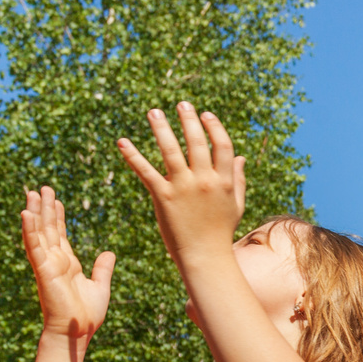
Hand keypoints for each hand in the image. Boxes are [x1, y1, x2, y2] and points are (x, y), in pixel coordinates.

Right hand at [21, 187, 114, 339]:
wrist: (77, 332)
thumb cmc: (86, 315)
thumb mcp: (100, 286)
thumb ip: (103, 269)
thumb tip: (110, 253)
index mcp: (67, 264)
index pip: (59, 235)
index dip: (57, 216)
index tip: (56, 200)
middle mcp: (54, 261)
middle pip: (47, 229)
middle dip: (44, 208)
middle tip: (42, 188)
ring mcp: (47, 265)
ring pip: (38, 233)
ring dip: (34, 213)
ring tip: (33, 193)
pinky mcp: (43, 270)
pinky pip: (34, 247)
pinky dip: (29, 230)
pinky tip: (26, 214)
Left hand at [115, 102, 247, 260]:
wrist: (205, 257)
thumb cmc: (220, 232)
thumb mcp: (235, 204)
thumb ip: (237, 179)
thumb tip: (240, 157)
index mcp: (223, 181)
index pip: (222, 146)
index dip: (215, 128)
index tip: (206, 115)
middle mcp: (204, 181)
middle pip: (197, 142)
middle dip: (189, 120)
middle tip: (182, 104)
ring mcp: (183, 188)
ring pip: (171, 150)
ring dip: (161, 128)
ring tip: (154, 112)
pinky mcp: (163, 197)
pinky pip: (146, 171)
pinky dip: (132, 156)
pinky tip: (122, 142)